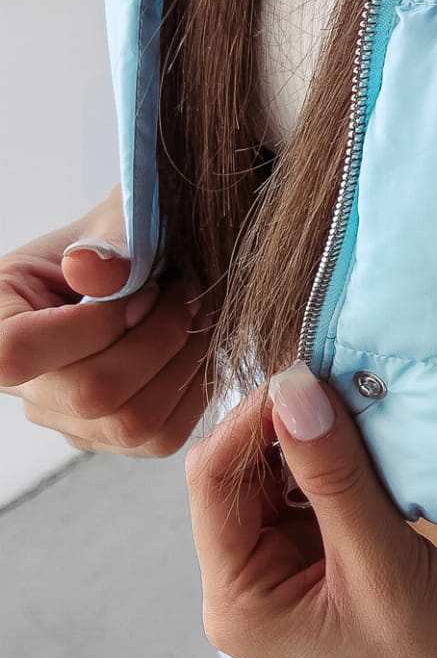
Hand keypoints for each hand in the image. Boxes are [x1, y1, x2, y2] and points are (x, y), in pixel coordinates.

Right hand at [0, 193, 211, 455]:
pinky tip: (195, 345)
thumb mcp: (109, 220)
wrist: (139, 267)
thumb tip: (89, 267)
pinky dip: (195, 387)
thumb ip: (106, 241)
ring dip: (185, 361)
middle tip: (185, 293)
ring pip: (132, 422)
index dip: (94, 324)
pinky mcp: (107, 437)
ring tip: (195, 314)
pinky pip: (161, 436)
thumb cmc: (117, 240)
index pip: (20, 352)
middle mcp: (23, 385)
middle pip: (91, 394)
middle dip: (159, 337)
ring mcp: (64, 419)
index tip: (141, 287)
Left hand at [186, 363, 436, 657]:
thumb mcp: (381, 564)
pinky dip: (344, 462)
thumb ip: (334, 475)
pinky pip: (320, 494)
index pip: (213, 480)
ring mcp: (291, 577)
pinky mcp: (332, 567)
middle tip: (344, 381)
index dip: (253, 419)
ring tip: (366, 406)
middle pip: (241, 474)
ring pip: (283, 478)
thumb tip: (294, 388)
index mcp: (238, 601)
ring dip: (318, 440)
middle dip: (286, 425)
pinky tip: (377, 444)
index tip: (310, 373)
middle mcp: (251, 587)